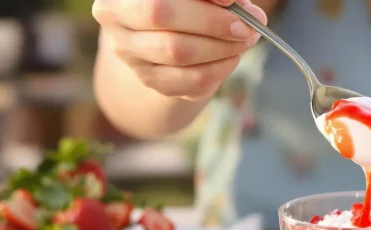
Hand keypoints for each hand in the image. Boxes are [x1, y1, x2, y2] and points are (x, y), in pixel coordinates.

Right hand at [93, 0, 266, 99]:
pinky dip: (219, 69)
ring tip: (244, 40)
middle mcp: (116, 22)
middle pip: (161, 17)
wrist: (167, 35)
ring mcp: (131, 56)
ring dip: (220, 47)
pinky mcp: (151, 80)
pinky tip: (232, 58)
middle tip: (244, 26)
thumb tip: (253, 16)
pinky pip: (189, 80)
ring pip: (177, 52)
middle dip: (211, 22)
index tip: (230, 1)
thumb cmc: (185, 5)